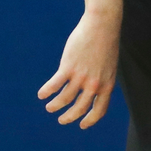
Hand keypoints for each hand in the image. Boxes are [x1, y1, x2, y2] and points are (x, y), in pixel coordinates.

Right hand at [37, 10, 120, 128]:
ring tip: (49, 107)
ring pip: (64, 99)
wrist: (103, 25)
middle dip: (69, 117)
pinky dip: (46, 92)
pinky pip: (54, 85)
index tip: (82, 125)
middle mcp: (95, 84)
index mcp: (107, 84)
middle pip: (80, 108)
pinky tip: (42, 94)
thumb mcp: (109, 64)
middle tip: (62, 120)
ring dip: (55, 105)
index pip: (100, 109)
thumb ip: (102, 77)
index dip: (90, 120)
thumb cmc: (106, 43)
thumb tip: (93, 88)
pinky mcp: (69, 67)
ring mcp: (81, 76)